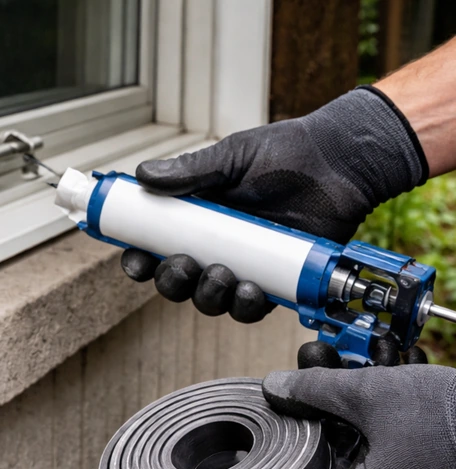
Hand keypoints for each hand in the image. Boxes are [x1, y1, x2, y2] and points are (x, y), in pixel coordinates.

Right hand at [122, 86, 426, 320]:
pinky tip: (249, 288)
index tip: (136, 260)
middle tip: (183, 264)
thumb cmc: (287, 153)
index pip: (155, 248)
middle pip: (176, 282)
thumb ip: (190, 171)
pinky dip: (244, 306)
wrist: (339, 160)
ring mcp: (243, 266)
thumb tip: (142, 175)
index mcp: (195, 219)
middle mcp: (214, 247)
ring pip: (208, 300)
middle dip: (171, 282)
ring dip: (205, 296)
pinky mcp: (275, 281)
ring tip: (220, 274)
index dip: (140, 260)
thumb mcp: (232, 157)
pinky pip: (250, 308)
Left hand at [262, 362, 455, 468]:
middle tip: (290, 388)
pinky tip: (370, 376)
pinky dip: (373, 425)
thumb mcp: (375, 394)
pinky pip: (386, 463)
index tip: (241, 465)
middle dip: (306, 425)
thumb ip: (316, 391)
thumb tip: (274, 387)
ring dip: (340, 415)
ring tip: (328, 364)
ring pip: (355, 464)